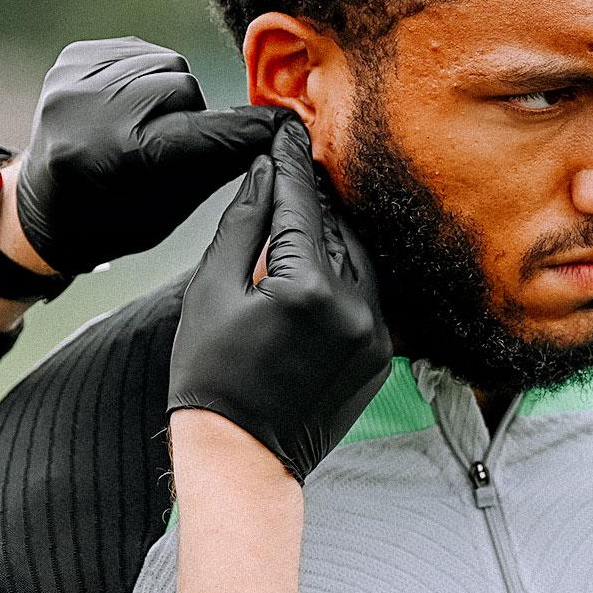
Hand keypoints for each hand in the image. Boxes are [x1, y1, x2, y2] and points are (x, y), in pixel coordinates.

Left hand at [14, 38, 286, 275]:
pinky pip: (138, 50)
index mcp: (110, 156)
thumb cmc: (110, 220)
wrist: (41, 208)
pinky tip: (129, 106)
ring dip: (170, 92)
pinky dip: (145, 76)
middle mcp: (84, 110)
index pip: (200, 131)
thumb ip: (216, 166)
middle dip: (193, 113)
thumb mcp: (167, 211)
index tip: (284, 127)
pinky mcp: (70, 59)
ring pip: (165, 63)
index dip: (248, 129)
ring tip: (148, 125)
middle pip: (183, 86)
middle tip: (174, 144)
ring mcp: (72, 79)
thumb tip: (276, 134)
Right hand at [167, 118, 391, 480]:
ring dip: (330, 232)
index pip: (301, 205)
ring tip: (298, 212)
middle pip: (336, 226)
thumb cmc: (212, 378)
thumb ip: (243, 226)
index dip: (290, 165)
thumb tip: (264, 175)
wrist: (244, 460)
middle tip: (291, 162)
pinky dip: (344, 271)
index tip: (286, 132)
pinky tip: (315, 263)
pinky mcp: (380, 354)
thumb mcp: (212, 292)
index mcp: (309, 288)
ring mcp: (375, 333)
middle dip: (311, 196)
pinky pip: (366, 293)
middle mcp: (355, 307)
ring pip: (356, 257)